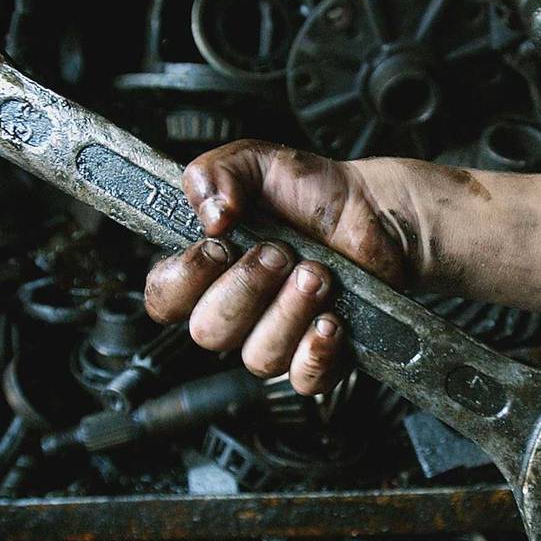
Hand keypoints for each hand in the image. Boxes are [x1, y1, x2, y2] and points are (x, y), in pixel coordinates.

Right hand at [143, 140, 412, 394]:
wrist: (376, 212)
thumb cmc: (313, 193)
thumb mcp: (256, 161)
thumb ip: (215, 173)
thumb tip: (211, 214)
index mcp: (208, 269)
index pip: (165, 298)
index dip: (184, 280)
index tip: (217, 247)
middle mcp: (237, 310)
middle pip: (209, 332)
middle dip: (247, 288)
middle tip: (280, 252)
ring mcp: (276, 338)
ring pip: (258, 357)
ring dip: (289, 310)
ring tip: (318, 273)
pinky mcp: (318, 358)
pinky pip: (302, 379)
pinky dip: (315, 353)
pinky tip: (331, 321)